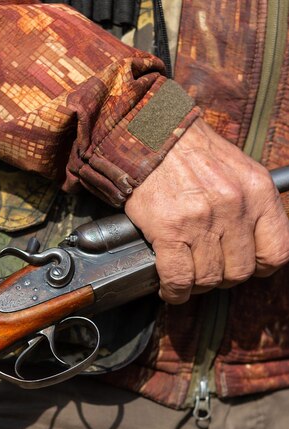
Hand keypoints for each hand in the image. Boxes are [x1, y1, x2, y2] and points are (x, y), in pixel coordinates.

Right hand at [125, 118, 288, 303]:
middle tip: (209, 270)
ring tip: (187, 277)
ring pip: (209, 279)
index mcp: (257, 191)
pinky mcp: (170, 230)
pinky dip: (174, 291)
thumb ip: (250, 205)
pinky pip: (179, 279)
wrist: (152, 136)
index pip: (277, 251)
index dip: (261, 267)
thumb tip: (250, 242)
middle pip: (240, 271)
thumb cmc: (191, 153)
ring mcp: (201, 220)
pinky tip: (170, 288)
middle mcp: (234, 206)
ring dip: (196, 286)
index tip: (248, 266)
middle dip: (223, 278)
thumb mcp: (238, 170)